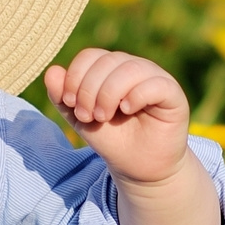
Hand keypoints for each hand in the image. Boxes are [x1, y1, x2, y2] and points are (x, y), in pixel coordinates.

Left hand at [44, 48, 191, 185]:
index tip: (70, 105)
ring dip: (109, 93)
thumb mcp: (81, 119)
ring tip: (103, 117)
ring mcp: (155, 79)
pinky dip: (137, 95)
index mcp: (111, 69)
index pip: (90, 56)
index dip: (75, 77)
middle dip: (89, 89)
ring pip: (130, 68)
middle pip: (107, 60)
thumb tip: (52, 71)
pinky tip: (127, 110)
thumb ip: (63, 98)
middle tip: (88, 116)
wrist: (138, 168)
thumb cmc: (113, 140)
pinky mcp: (173, 95)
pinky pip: (156, 84)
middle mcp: (134, 68)